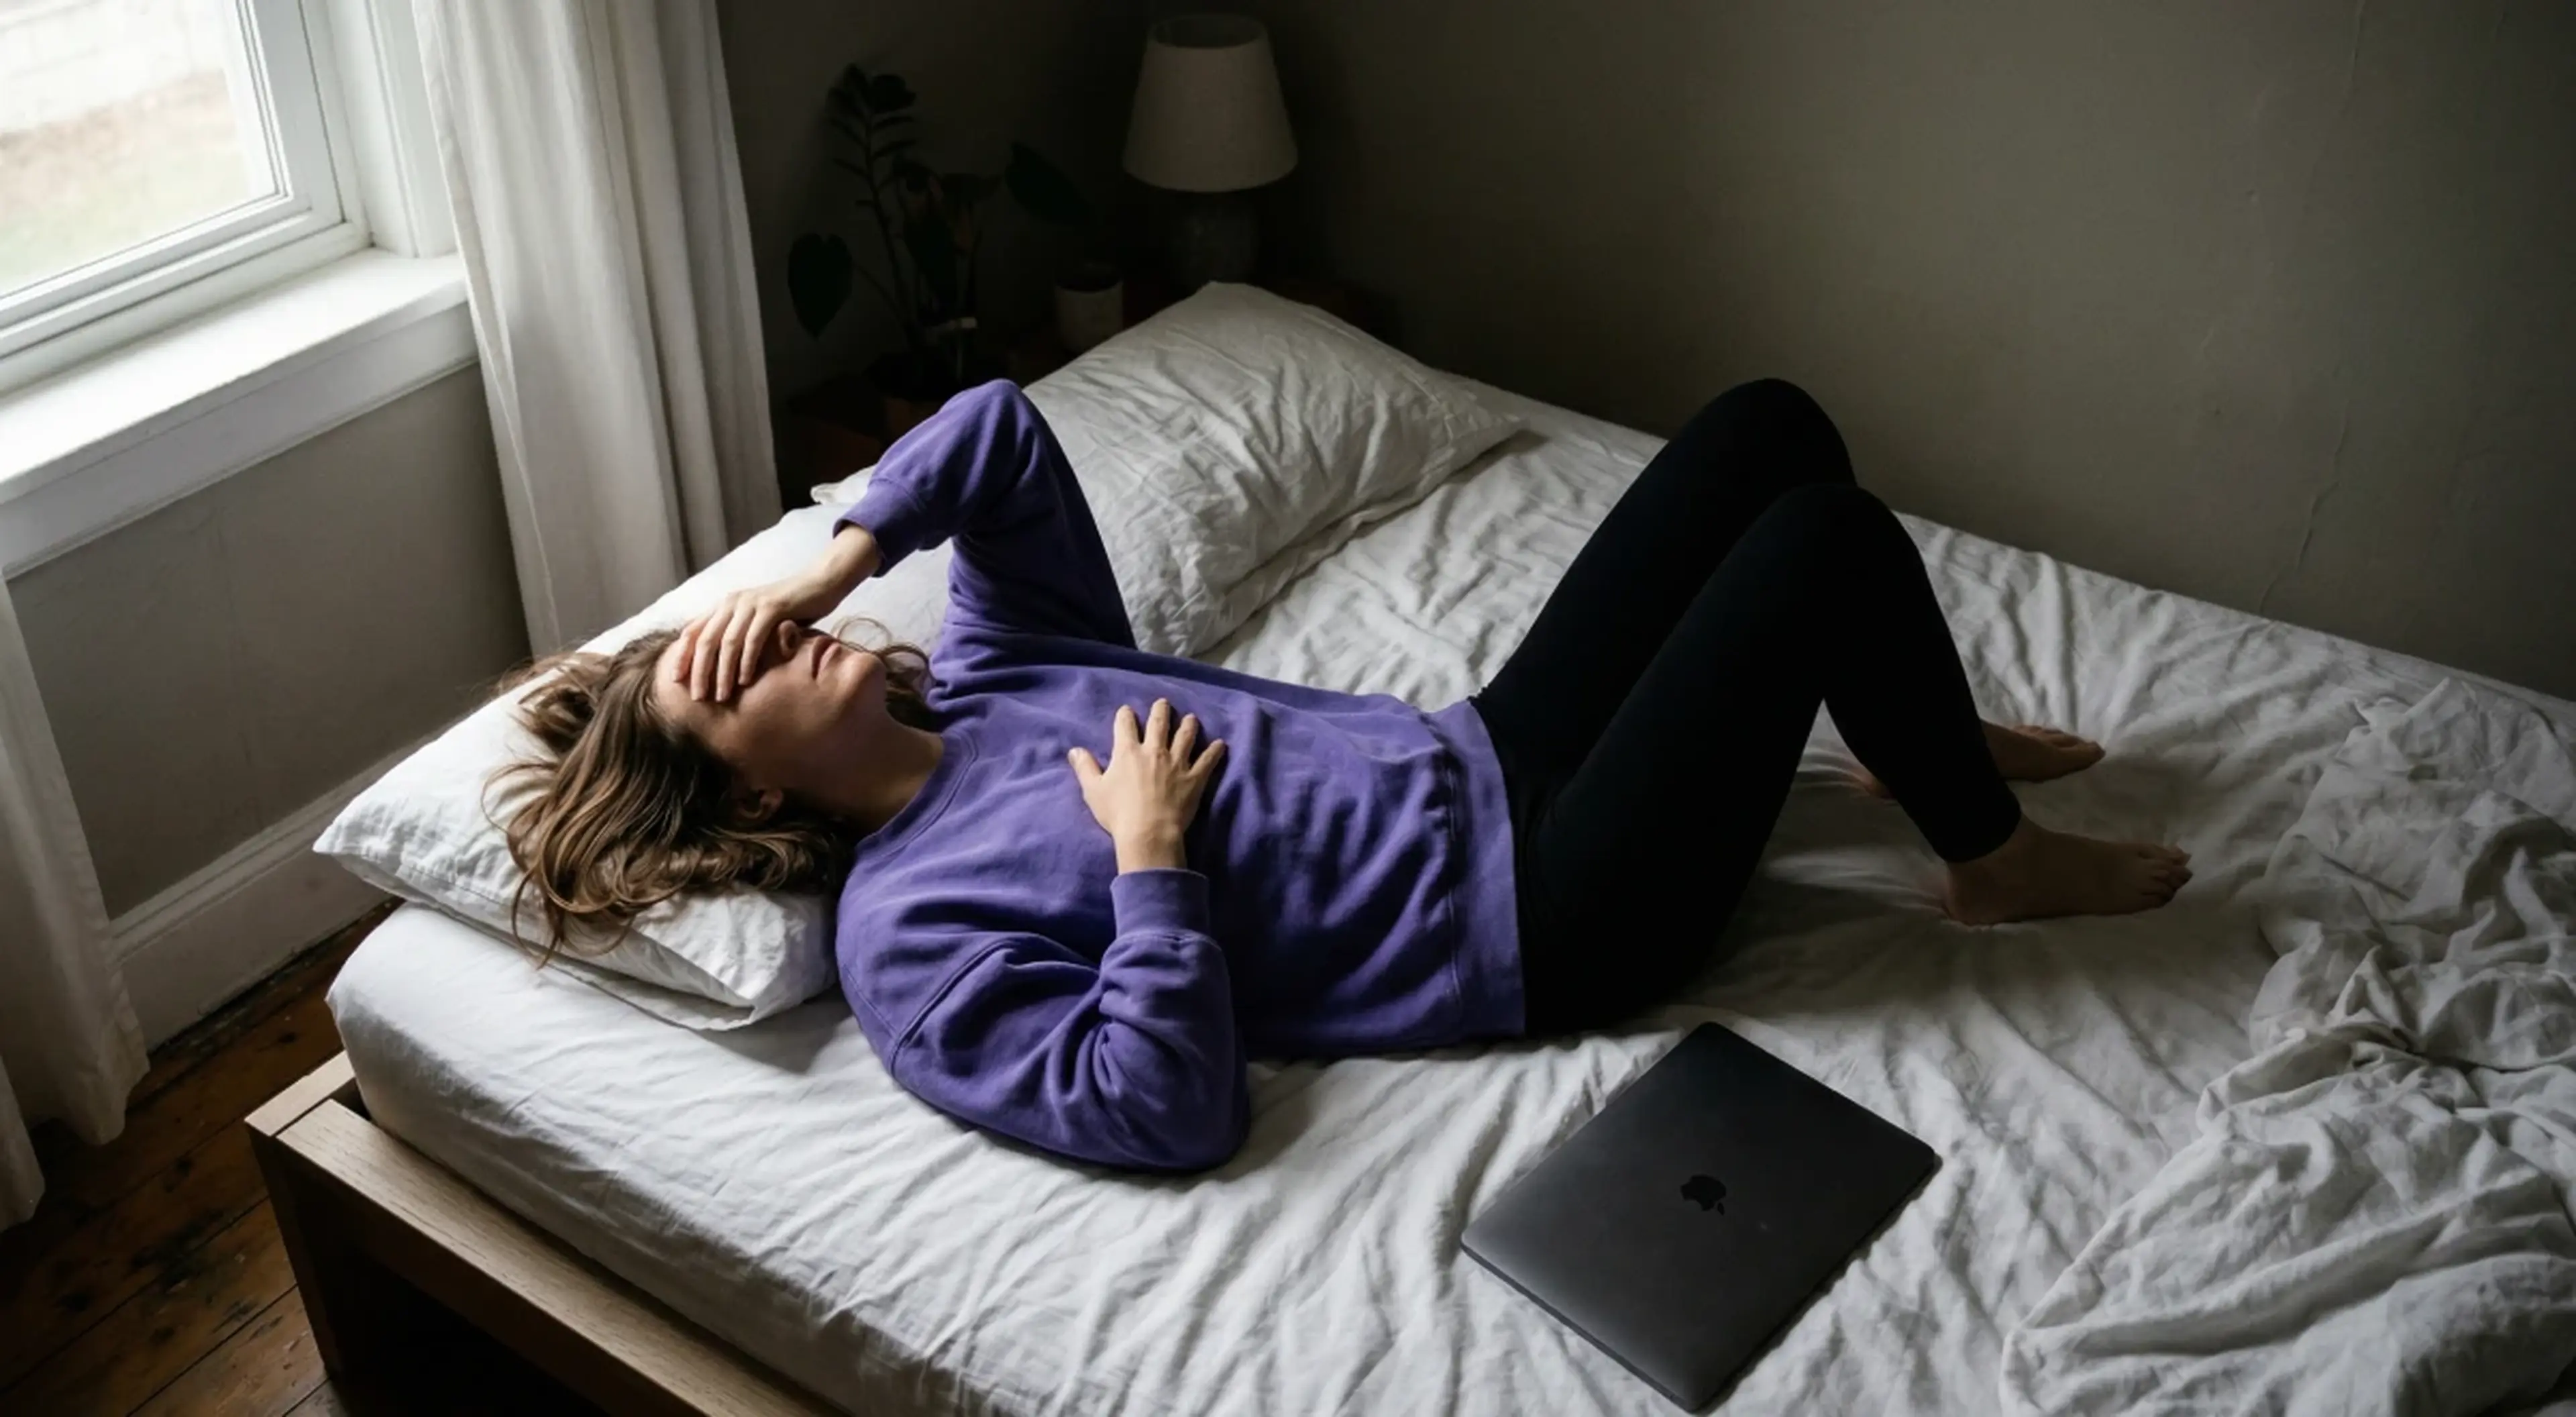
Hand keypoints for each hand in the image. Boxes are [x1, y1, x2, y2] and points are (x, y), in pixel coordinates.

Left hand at [674, 525, 880, 700]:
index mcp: (724, 605)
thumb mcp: (757, 620)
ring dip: (722, 672)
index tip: (675, 681)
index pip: (692, 631)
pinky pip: (753, 639)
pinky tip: (744, 681)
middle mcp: (732, 602)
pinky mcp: (772, 608)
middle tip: (698, 697)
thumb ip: (738, 633)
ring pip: (727, 643)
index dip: (681, 656)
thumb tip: (718, 664)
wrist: (821, 584)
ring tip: (721, 695)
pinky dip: (746, 662)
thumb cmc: (790, 608)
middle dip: (699, 671)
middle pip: (705, 640)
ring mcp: (751, 604)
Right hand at [1068, 699, 1226, 871]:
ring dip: (1188, 725)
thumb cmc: (1118, 813)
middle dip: (1160, 710)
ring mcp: (1177, 763)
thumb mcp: (1093, 790)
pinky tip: (1221, 744)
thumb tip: (1074, 750)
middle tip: (1163, 703)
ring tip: (1191, 718)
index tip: (1127, 711)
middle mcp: (1154, 751)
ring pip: (1185, 736)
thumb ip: (1085, 767)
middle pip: (1159, 723)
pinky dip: (1215, 751)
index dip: (1125, 715)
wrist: (1148, 833)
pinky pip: (1207, 760)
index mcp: (1127, 752)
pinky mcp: (1194, 778)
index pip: (1125, 724)